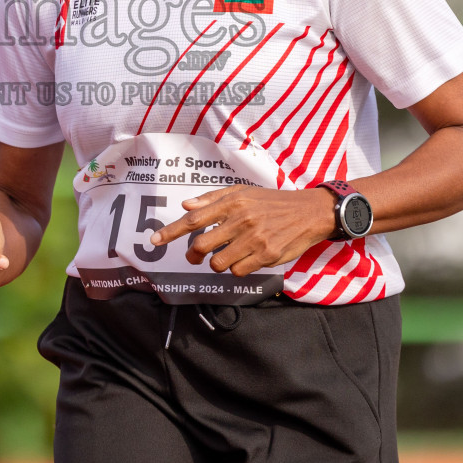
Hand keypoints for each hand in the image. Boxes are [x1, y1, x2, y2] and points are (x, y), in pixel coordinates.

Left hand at [150, 185, 337, 276]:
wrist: (309, 211)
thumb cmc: (272, 201)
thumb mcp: (243, 191)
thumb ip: (213, 199)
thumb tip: (186, 206)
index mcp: (232, 202)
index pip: (194, 219)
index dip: (171, 232)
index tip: (153, 241)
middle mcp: (241, 219)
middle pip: (201, 246)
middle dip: (194, 255)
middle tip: (196, 256)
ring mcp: (254, 239)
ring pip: (218, 263)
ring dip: (217, 263)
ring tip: (227, 254)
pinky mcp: (267, 255)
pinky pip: (238, 271)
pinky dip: (237, 268)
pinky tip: (245, 258)